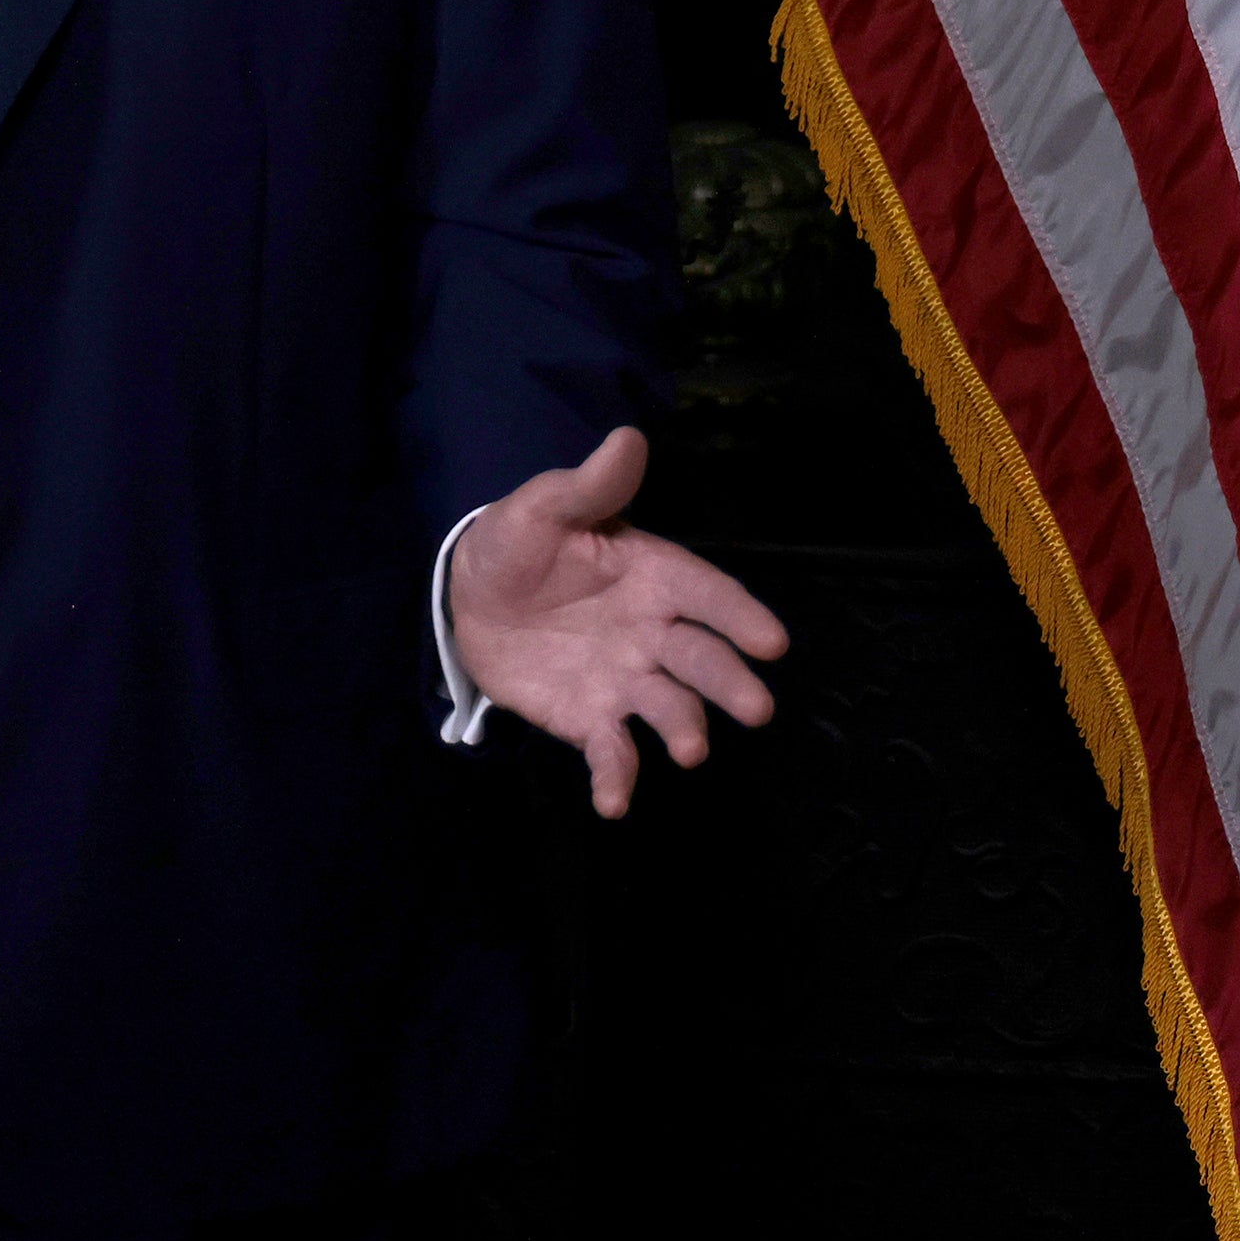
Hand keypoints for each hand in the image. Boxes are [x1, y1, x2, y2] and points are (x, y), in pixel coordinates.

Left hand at [446, 426, 788, 817]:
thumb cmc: (518, 544)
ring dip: (683, 729)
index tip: (772, 641)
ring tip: (688, 750)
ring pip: (669, 708)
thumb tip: (627, 438)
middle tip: (755, 709)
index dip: (739, 615)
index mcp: (651, 575)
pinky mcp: (591, 719)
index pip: (705, 593)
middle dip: (729, 683)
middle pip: (701, 659)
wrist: (468, 598)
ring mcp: (626, 680)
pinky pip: (613, 751)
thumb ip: (588, 487)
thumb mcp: (543, 507)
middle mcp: (652, 632)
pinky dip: (617, 777)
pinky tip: (612, 802)